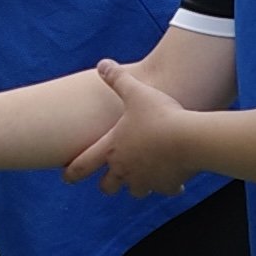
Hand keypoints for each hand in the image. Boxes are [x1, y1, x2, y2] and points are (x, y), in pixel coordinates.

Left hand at [64, 60, 196, 197]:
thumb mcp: (136, 91)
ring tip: (142, 178)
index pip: (83, 164)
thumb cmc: (159, 115)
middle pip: (108, 186)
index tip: (66, 178)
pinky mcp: (168, 185)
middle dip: (107, 184)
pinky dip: (169, 186)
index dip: (72, 172)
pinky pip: (167, 190)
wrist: (189, 138)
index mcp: (112, 148)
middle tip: (107, 182)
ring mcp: (147, 180)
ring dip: (137, 186)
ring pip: (136, 191)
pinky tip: (176, 181)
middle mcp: (126, 169)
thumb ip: (118, 79)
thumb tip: (103, 64)